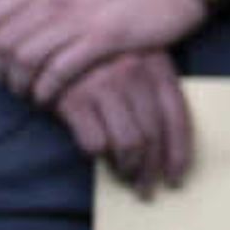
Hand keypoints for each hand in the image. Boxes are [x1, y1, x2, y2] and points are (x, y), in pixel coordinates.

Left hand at [0, 0, 203, 110]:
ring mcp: (80, 16)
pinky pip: (58, 71)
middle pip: (1, 41)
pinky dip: (47, 89)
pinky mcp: (104, 37)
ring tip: (29, 94)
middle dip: (0, 70)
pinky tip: (50, 98)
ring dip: (20, 84)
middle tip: (13, 83)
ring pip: (24, 58)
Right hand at [57, 49, 194, 194]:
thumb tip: (164, 148)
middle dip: (152, 169)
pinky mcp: (74, 98)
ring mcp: (104, 85)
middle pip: (154, 134)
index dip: (179, 152)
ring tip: (126, 177)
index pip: (178, 116)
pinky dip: (99, 156)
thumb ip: (151, 94)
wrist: (50, 40)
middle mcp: (134, 73)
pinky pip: (95, 142)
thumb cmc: (99, 59)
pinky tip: (99, 158)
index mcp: (156, 65)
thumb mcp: (135, 63)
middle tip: (146, 189)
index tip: (175, 177)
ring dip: (129, 168)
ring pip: (129, 143)